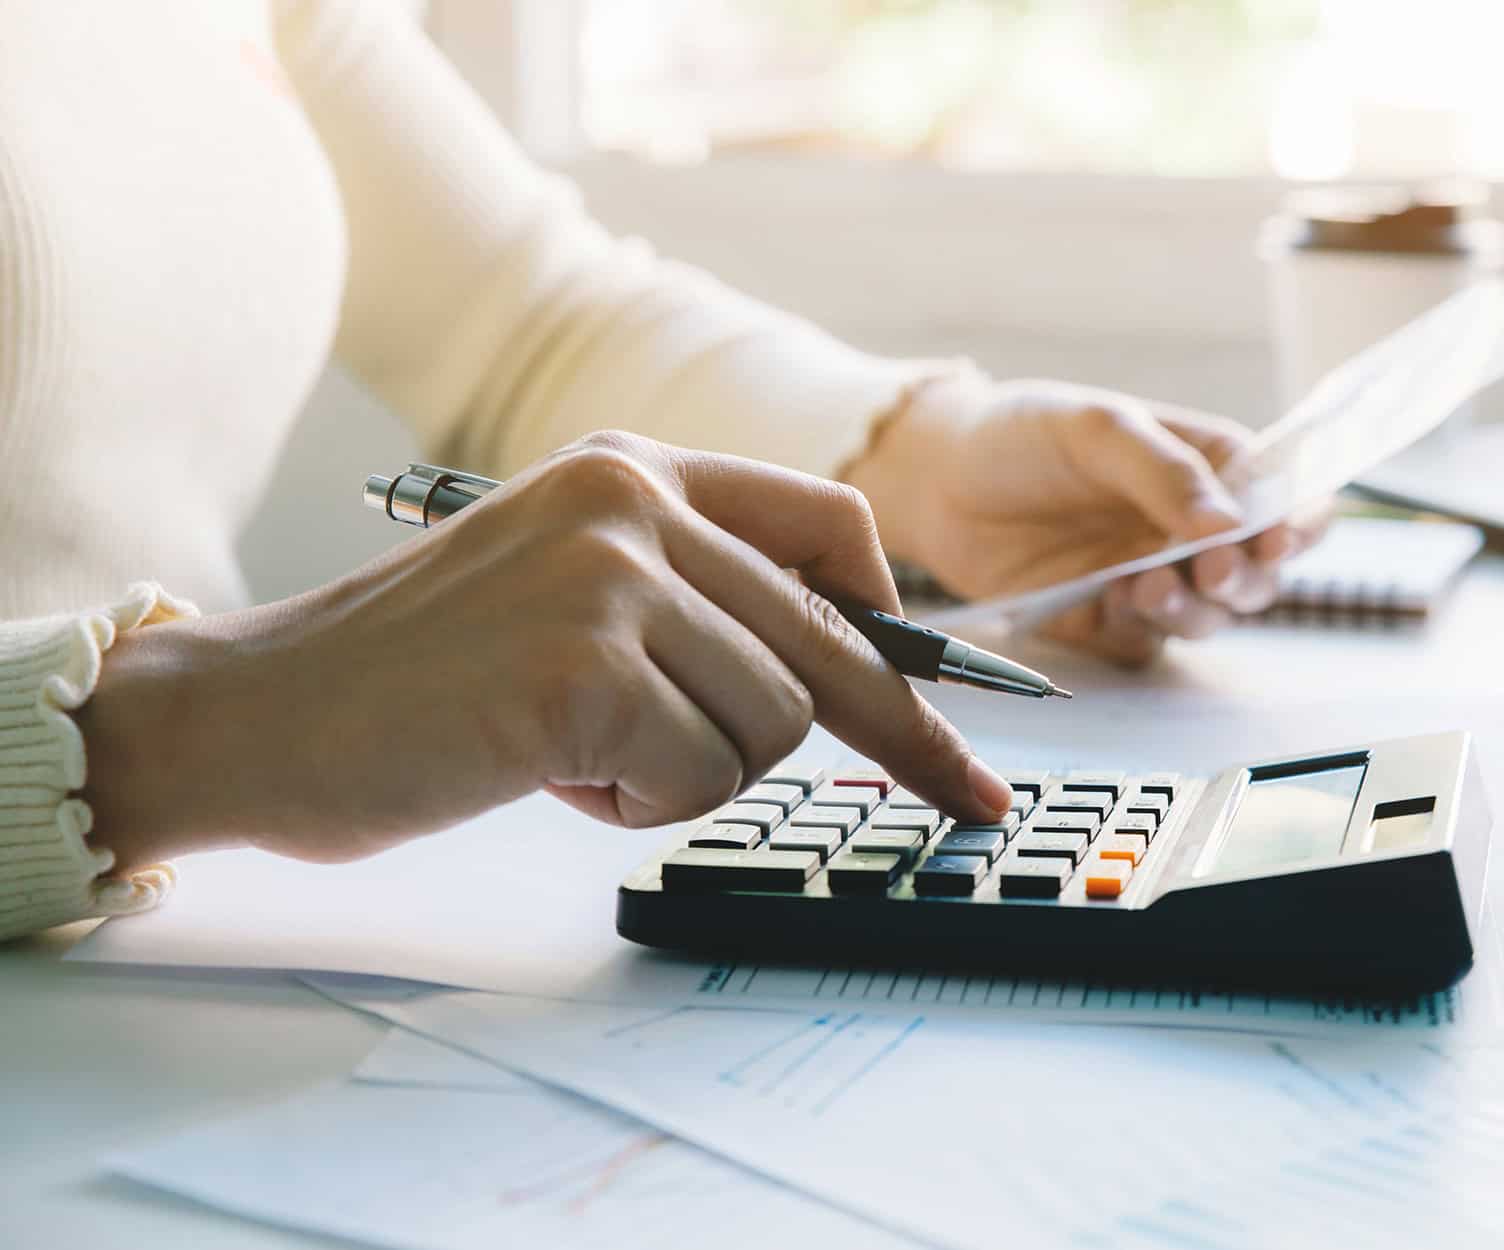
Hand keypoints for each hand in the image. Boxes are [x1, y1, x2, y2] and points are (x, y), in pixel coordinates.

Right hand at [76, 433, 1013, 868]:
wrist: (260, 715)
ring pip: (770, 724)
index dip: (903, 633)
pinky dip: (637, 805)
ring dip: (691, 773)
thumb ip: (692, 598)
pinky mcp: (582, 666)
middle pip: (828, 642)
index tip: (954, 711)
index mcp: (634, 465)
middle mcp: (632, 498)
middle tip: (972, 801)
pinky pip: (697, 777)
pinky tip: (546, 770)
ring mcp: (608, 575)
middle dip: (899, 738)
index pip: (829, 531)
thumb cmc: (420, 677)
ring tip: (580, 753)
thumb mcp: (569, 587)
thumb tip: (845, 671)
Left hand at [847, 373, 1334, 663]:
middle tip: (1212, 571)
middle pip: (1256, 573)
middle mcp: (1188, 529)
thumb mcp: (1098, 428)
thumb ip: (1164, 472)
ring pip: (1208, 616)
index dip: (1296, 524)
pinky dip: (1138, 629)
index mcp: (1208, 469)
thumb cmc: (1021, 434)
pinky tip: (1109, 601)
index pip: (1282, 500)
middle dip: (1245, 579)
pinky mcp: (1106, 618)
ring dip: (1192, 609)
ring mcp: (1151, 576)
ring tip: (1148, 584)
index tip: (1279, 539)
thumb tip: (1230, 523)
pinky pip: (1144, 640)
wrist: (936, 481)